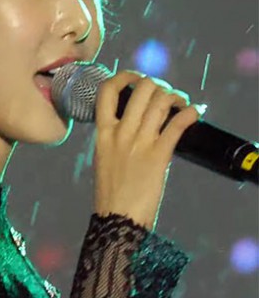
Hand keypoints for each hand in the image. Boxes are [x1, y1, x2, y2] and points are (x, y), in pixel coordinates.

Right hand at [92, 70, 202, 231]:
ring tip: (182, 102)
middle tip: (164, 94)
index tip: (136, 78)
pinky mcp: (158, 156)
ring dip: (176, 96)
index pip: (107, 91)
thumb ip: (114, 141)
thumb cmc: (111, 197)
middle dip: (158, 85)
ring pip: (160, 101)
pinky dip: (190, 112)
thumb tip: (131, 129)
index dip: (125, 77)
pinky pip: (177, 124)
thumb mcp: (104, 161)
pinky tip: (196, 111)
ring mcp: (139, 143)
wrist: (117, 221)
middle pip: (141, 89)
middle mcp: (120, 133)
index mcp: (102, 134)